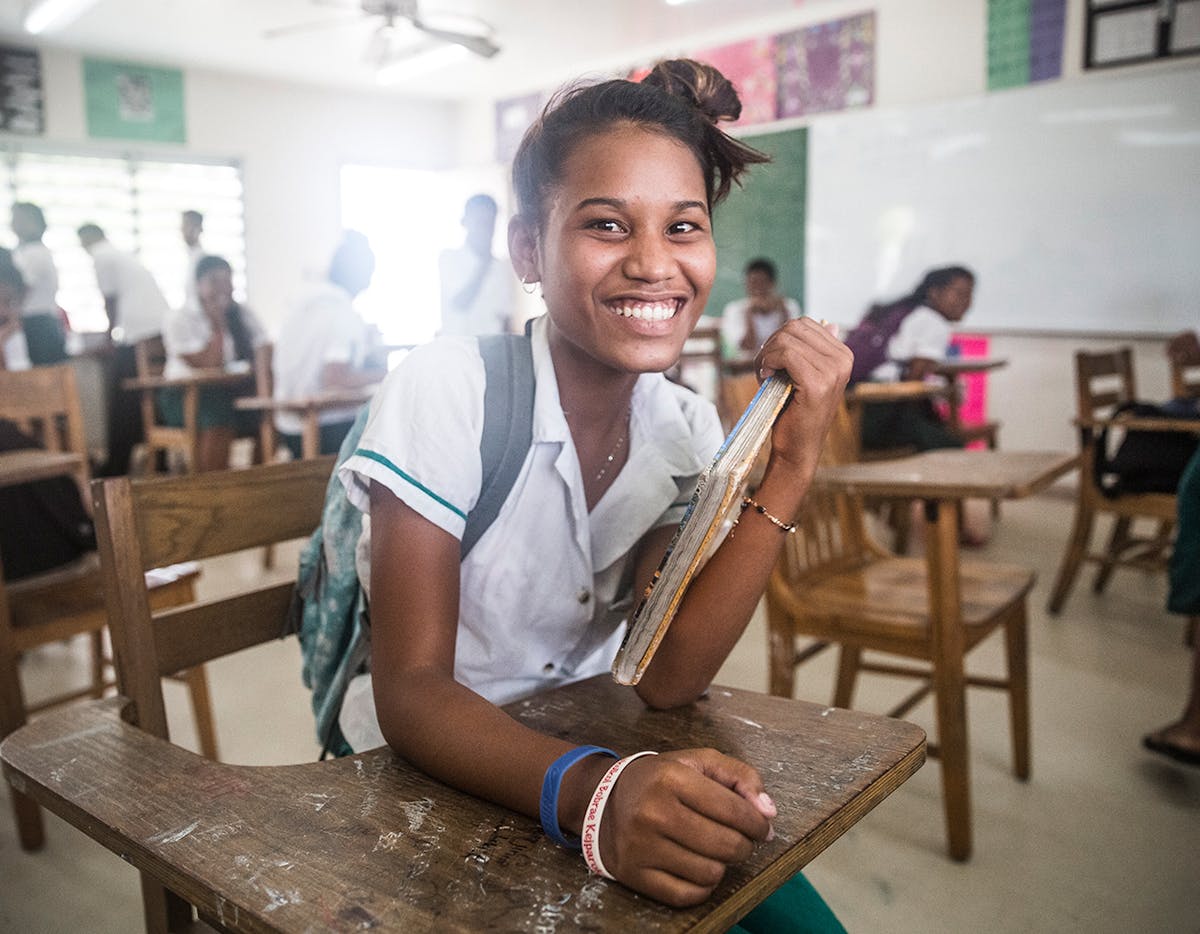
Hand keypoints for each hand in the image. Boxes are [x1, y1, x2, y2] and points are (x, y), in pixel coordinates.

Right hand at [596, 748, 773, 906]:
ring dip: (722, 864)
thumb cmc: (660, 780)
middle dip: (744, 845)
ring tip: (715, 850)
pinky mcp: (635, 874)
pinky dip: (703, 885)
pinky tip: (699, 867)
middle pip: (726, 845)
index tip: (761, 826)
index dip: (757, 822)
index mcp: (671, 778)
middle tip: (739, 839)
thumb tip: (768, 812)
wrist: (602, 801)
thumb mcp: (698, 762)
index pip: (733, 810)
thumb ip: (740, 777)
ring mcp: (642, 847)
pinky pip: (687, 894)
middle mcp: (653, 812)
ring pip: (710, 872)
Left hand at [755, 317, 852, 471]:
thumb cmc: (797, 412)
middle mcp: (843, 361)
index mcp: (844, 355)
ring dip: (766, 354)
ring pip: (787, 339)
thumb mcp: (807, 376)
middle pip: (794, 327)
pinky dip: (768, 361)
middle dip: (771, 343)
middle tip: (764, 366)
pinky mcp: (816, 384)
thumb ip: (815, 351)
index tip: (772, 360)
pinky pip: (785, 354)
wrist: (797, 448)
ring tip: (764, 373)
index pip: (805, 324)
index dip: (781, 337)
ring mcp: (832, 372)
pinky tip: (765, 376)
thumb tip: (828, 324)